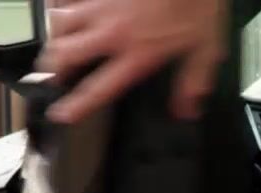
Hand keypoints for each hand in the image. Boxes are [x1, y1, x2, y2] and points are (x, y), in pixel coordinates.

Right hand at [37, 0, 228, 123]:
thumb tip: (185, 110)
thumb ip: (193, 81)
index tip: (61, 114)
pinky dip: (61, 5)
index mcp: (137, 53)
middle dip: (54, 68)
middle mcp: (111, 31)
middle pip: (66, 54)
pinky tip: (63, 9)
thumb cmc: (197, 5)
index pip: (100, 87)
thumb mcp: (206, 49)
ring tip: (56, 45)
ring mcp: (100, 5)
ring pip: (59, 23)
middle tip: (54, 75)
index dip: (78, 104)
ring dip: (55, 37)